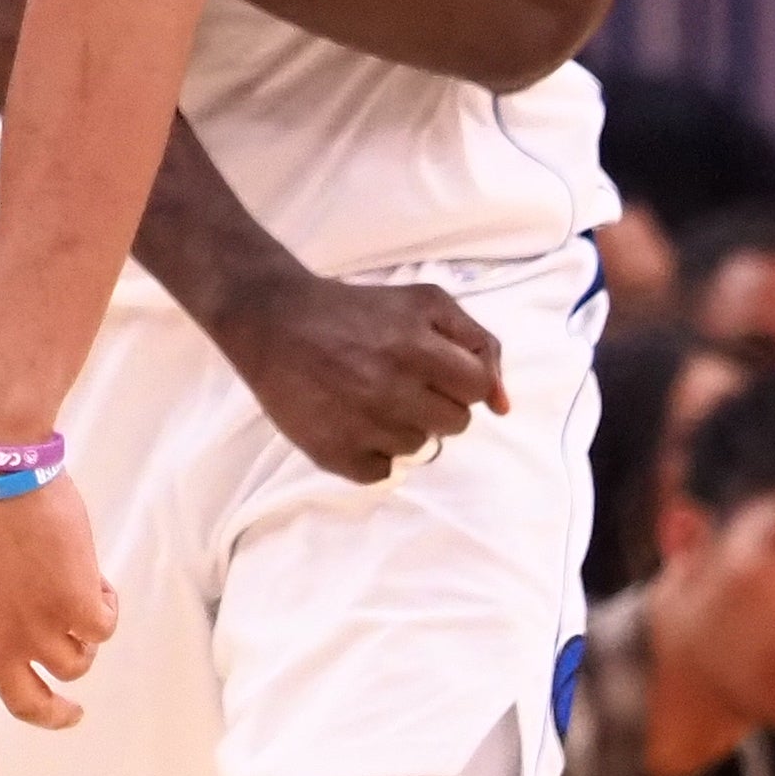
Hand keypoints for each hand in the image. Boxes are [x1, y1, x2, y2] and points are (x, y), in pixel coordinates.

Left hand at [0, 477, 115, 775]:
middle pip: (31, 706)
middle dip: (55, 715)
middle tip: (70, 711)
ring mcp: (36, 631)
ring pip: (74, 664)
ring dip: (78, 636)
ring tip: (69, 589)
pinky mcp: (77, 607)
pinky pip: (103, 627)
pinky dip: (101, 602)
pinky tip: (87, 570)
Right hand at [206, 266, 503, 483]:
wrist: (271, 321)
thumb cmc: (356, 310)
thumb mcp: (425, 303)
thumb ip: (478, 344)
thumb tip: (503, 406)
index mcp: (415, 346)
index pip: (476, 389)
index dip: (458, 378)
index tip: (431, 367)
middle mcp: (389, 388)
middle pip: (454, 424)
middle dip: (435, 402)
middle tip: (397, 380)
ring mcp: (360, 425)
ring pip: (418, 448)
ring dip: (401, 426)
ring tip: (367, 396)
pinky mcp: (333, 453)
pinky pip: (381, 472)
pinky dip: (370, 452)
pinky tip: (350, 420)